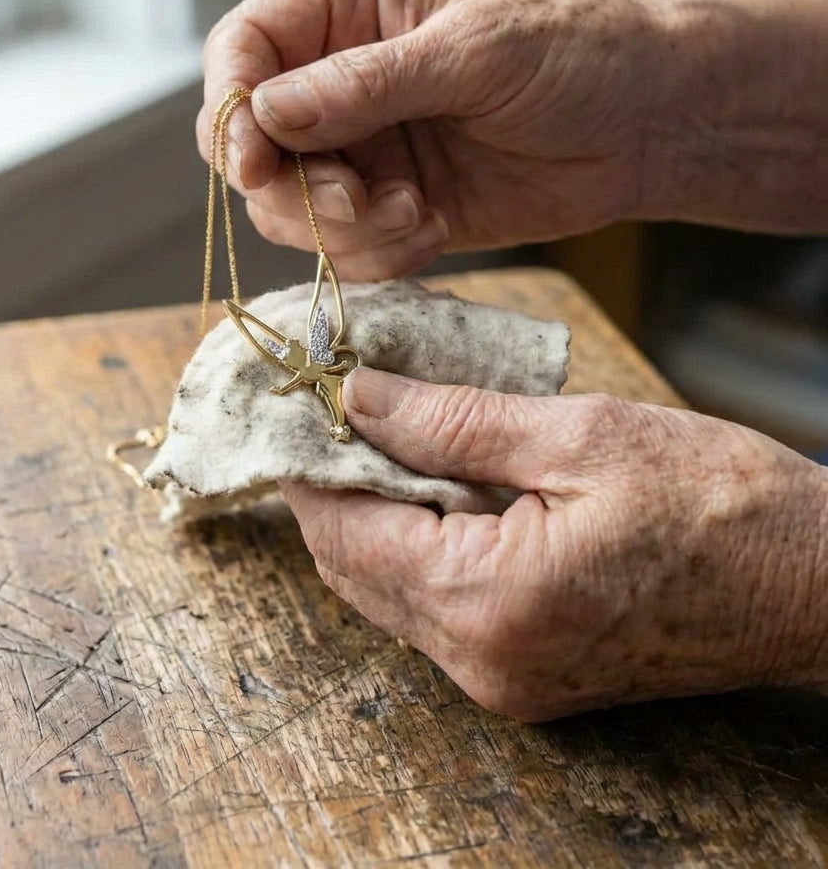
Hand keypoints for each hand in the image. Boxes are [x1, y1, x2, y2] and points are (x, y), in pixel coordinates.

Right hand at [198, 0, 665, 278]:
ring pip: (290, 208)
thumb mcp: (473, 52)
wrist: (639, 125)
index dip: (232, 109)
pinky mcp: (387, 205)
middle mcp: (338, 77)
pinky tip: (435, 228)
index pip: (243, 51)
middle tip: (356, 200)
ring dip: (342, 229)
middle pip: (252, 144)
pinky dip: (376, 254)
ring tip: (416, 213)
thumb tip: (266, 113)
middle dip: (294, 188)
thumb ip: (365, 83)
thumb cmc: (573, 52)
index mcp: (346, 6)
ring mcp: (361, 147)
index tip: (254, 162)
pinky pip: (343, 247)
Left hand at [281, 368, 827, 719]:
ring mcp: (502, 680)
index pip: (346, 532)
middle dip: (335, 487)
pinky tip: (436, 487)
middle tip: (340, 410)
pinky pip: (435, 609)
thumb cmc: (719, 501)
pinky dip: (417, 546)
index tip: (299, 404)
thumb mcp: (577, 435)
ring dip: (375, 515)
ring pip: (389, 590)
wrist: (814, 583)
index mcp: (489, 603)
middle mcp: (481, 662)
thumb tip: (360, 397)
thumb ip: (451, 422)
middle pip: (355, 568)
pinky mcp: (523, 675)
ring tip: (388, 436)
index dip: (311, 465)